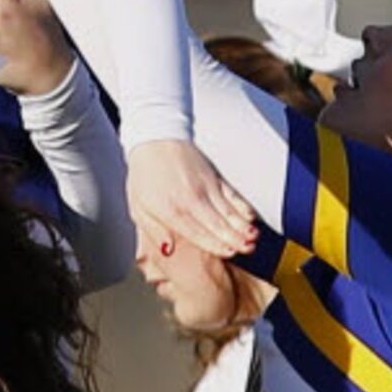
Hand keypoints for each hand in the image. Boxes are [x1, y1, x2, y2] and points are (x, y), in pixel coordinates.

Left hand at [126, 139, 257, 259]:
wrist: (154, 138)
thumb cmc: (144, 174)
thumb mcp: (138, 206)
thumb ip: (154, 231)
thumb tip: (167, 251)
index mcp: (171, 210)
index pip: (197, 233)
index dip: (215, 245)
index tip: (229, 254)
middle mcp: (191, 199)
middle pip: (217, 223)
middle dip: (235, 238)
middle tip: (248, 249)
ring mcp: (205, 187)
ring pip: (228, 210)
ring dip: (242, 225)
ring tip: (253, 237)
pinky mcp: (214, 177)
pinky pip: (232, 194)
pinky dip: (242, 205)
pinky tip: (250, 216)